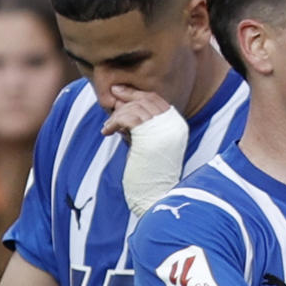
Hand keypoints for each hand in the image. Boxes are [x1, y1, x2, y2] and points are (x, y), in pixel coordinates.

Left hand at [107, 84, 188, 214]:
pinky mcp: (149, 137)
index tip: (119, 91)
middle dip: (125, 98)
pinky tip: (106, 132)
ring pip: (133, 109)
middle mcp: (174, 125)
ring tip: (109, 127)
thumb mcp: (148, 143)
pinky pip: (126, 118)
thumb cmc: (150, 172)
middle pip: (145, 100)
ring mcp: (163, 130)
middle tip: (110, 99)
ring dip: (116, 116)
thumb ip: (142, 125)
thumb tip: (122, 105)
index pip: (157, 100)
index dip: (137, 93)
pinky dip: (112, 123)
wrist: (156, 194)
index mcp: (178, 125)